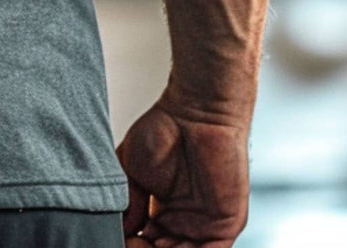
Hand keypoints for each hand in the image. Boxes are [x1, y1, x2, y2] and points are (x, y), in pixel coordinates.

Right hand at [115, 96, 250, 246]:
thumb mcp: (131, 168)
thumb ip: (128, 203)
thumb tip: (122, 231)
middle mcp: (183, 223)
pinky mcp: (226, 226)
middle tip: (132, 242)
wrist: (196, 112)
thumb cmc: (164, 129)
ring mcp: (204, 226)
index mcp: (161, 213)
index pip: (146, 243)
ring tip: (146, 244)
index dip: (131, 243)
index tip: (120, 237)